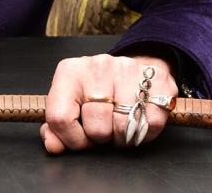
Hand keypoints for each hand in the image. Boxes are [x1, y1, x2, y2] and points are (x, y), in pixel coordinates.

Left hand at [40, 53, 176, 153]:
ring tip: (119, 123)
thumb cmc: (98, 90)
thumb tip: (54, 145)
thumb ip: (56, 126)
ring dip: (122, 137)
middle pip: (96, 128)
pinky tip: (138, 119)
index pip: (60, 118)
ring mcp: (128, 71)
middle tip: (104, 127)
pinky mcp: (157, 81)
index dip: (72, 139)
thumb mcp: (70, 102)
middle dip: (101, 138)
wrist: (134, 68)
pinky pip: (151, 125)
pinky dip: (144, 133)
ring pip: (123, 128)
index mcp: (70, 72)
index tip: (81, 138)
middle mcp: (97, 67)